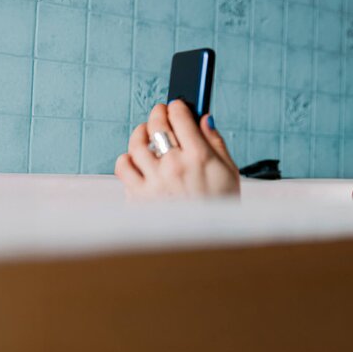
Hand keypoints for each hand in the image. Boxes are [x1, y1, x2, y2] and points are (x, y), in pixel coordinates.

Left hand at [115, 101, 239, 199]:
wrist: (207, 245)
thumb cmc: (221, 208)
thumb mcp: (229, 173)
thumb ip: (215, 143)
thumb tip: (204, 119)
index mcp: (199, 157)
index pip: (181, 117)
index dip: (177, 106)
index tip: (176, 106)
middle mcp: (174, 166)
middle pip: (156, 126)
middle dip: (157, 113)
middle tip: (159, 112)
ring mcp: (153, 182)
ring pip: (135, 144)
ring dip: (140, 133)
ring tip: (145, 133)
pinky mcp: (138, 197)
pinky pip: (123, 167)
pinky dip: (127, 159)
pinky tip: (136, 160)